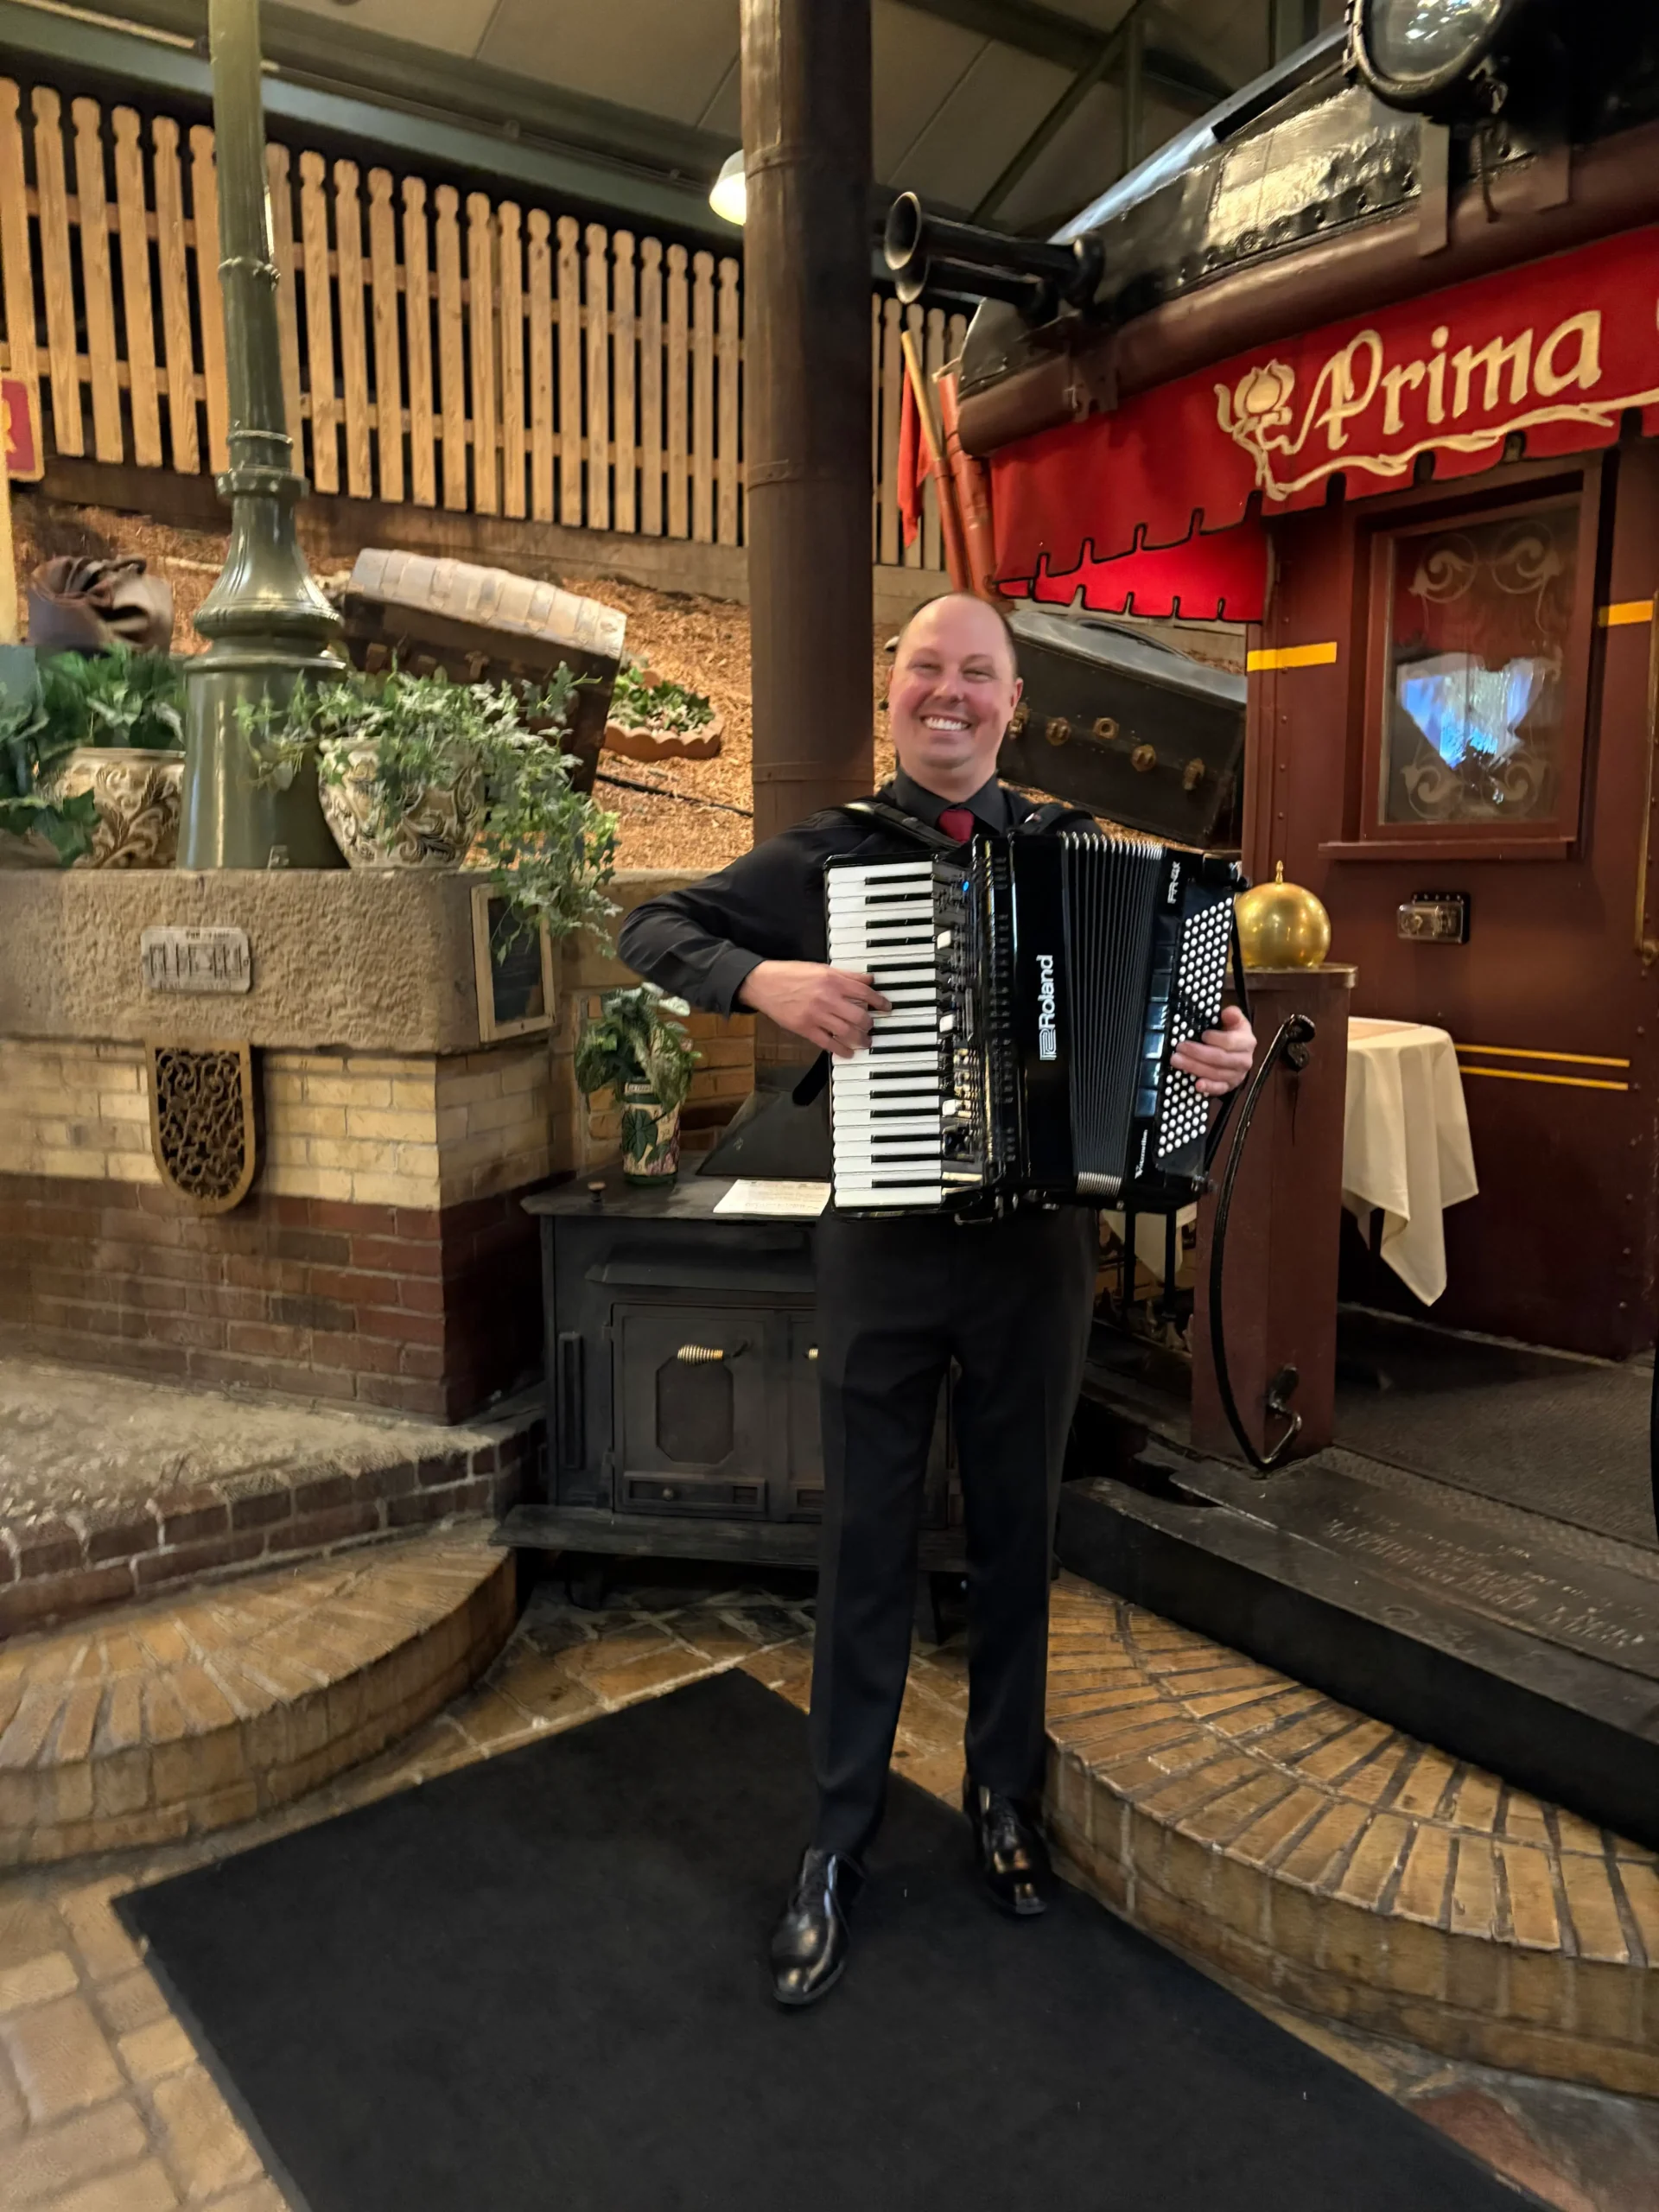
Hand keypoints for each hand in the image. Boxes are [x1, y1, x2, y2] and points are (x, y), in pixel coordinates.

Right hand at [738, 960, 890, 1056]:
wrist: (764, 984)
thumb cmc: (791, 974)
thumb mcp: (821, 968)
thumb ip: (846, 975)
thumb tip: (868, 980)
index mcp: (832, 981)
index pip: (865, 993)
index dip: (880, 1002)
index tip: (886, 1007)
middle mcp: (827, 998)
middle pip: (859, 1016)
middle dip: (870, 1024)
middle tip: (873, 1026)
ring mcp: (816, 1016)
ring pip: (847, 1032)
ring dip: (861, 1039)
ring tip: (866, 1041)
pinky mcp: (805, 1029)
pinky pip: (829, 1043)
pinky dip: (842, 1050)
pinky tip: (848, 1052)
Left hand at [1171, 1003, 1255, 1096]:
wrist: (1238, 1052)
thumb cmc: (1232, 1034)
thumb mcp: (1234, 1021)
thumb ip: (1233, 1015)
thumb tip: (1227, 1012)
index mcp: (1247, 1042)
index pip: (1231, 1042)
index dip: (1216, 1039)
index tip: (1202, 1035)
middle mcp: (1245, 1060)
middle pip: (1220, 1058)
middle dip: (1197, 1053)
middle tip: (1179, 1047)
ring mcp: (1237, 1076)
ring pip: (1216, 1073)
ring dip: (1195, 1067)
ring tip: (1177, 1060)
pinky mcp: (1229, 1087)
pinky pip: (1219, 1089)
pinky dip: (1208, 1088)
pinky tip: (1196, 1085)